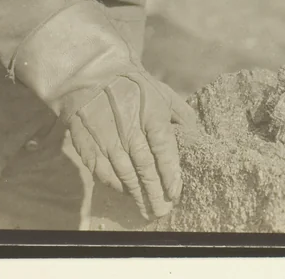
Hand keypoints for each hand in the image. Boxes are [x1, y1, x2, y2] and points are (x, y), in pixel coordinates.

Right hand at [66, 64, 197, 218]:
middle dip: (155, 192)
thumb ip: (181, 114)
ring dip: (137, 194)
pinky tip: (124, 192)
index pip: (164, 149)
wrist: (93, 74)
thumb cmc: (133, 85)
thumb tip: (196, 134)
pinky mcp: (88, 143)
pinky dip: (114, 184)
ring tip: (146, 209)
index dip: (170, 173)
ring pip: (125, 173)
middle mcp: (130, 128)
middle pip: (145, 167)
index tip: (175, 192)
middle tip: (162, 211)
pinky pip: (102, 170)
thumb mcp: (162, 93)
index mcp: (151, 114)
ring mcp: (107, 138)